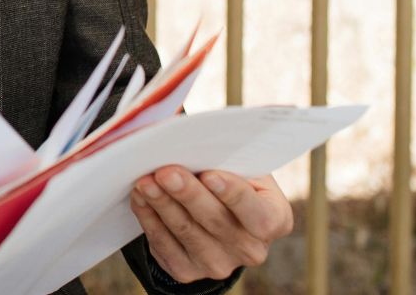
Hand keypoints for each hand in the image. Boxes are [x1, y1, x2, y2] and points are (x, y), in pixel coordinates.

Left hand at [128, 166, 291, 283]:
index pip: (258, 214)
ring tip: (146, 181)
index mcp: (275, 220)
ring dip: (162, 204)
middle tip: (166, 172)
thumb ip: (228, 159)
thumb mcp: (244, 166)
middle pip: (216, 221)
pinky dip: (150, 219)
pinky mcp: (188, 271)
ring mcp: (219, 264)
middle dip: (188, 194)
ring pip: (186, 232)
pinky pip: (164, 246)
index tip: (210, 175)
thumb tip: (192, 143)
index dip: (234, 195)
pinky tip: (141, 198)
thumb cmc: (233, 178)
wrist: (219, 210)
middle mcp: (251, 249)